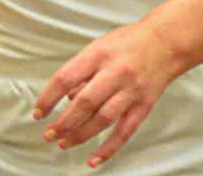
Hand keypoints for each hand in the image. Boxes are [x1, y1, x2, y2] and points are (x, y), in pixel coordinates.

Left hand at [33, 21, 177, 168]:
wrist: (164, 43)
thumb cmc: (127, 43)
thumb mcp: (98, 46)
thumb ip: (81, 71)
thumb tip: (66, 99)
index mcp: (98, 54)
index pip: (66, 78)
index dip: (48, 98)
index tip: (38, 112)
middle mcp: (115, 72)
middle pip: (84, 103)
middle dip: (63, 122)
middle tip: (49, 134)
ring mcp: (131, 90)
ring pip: (102, 119)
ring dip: (80, 135)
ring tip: (63, 143)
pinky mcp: (144, 105)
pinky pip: (124, 131)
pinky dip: (108, 148)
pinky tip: (93, 159)